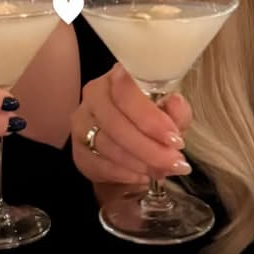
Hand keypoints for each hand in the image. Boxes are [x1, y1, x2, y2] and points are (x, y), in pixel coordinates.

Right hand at [70, 63, 192, 184]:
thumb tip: (176, 103)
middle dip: (149, 148)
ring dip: (139, 163)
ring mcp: (82, 123)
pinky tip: (143, 176)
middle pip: (115, 122)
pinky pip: (100, 165)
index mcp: (118, 77)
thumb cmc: (151, 123)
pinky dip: (126, 174)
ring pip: (108, 146)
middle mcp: (94, 95)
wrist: (128, 148)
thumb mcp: (170, 114)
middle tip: (174, 163)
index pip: (126, 91)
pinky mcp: (78, 151)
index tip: (174, 139)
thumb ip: (176, 110)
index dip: (150, 117)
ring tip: (162, 170)